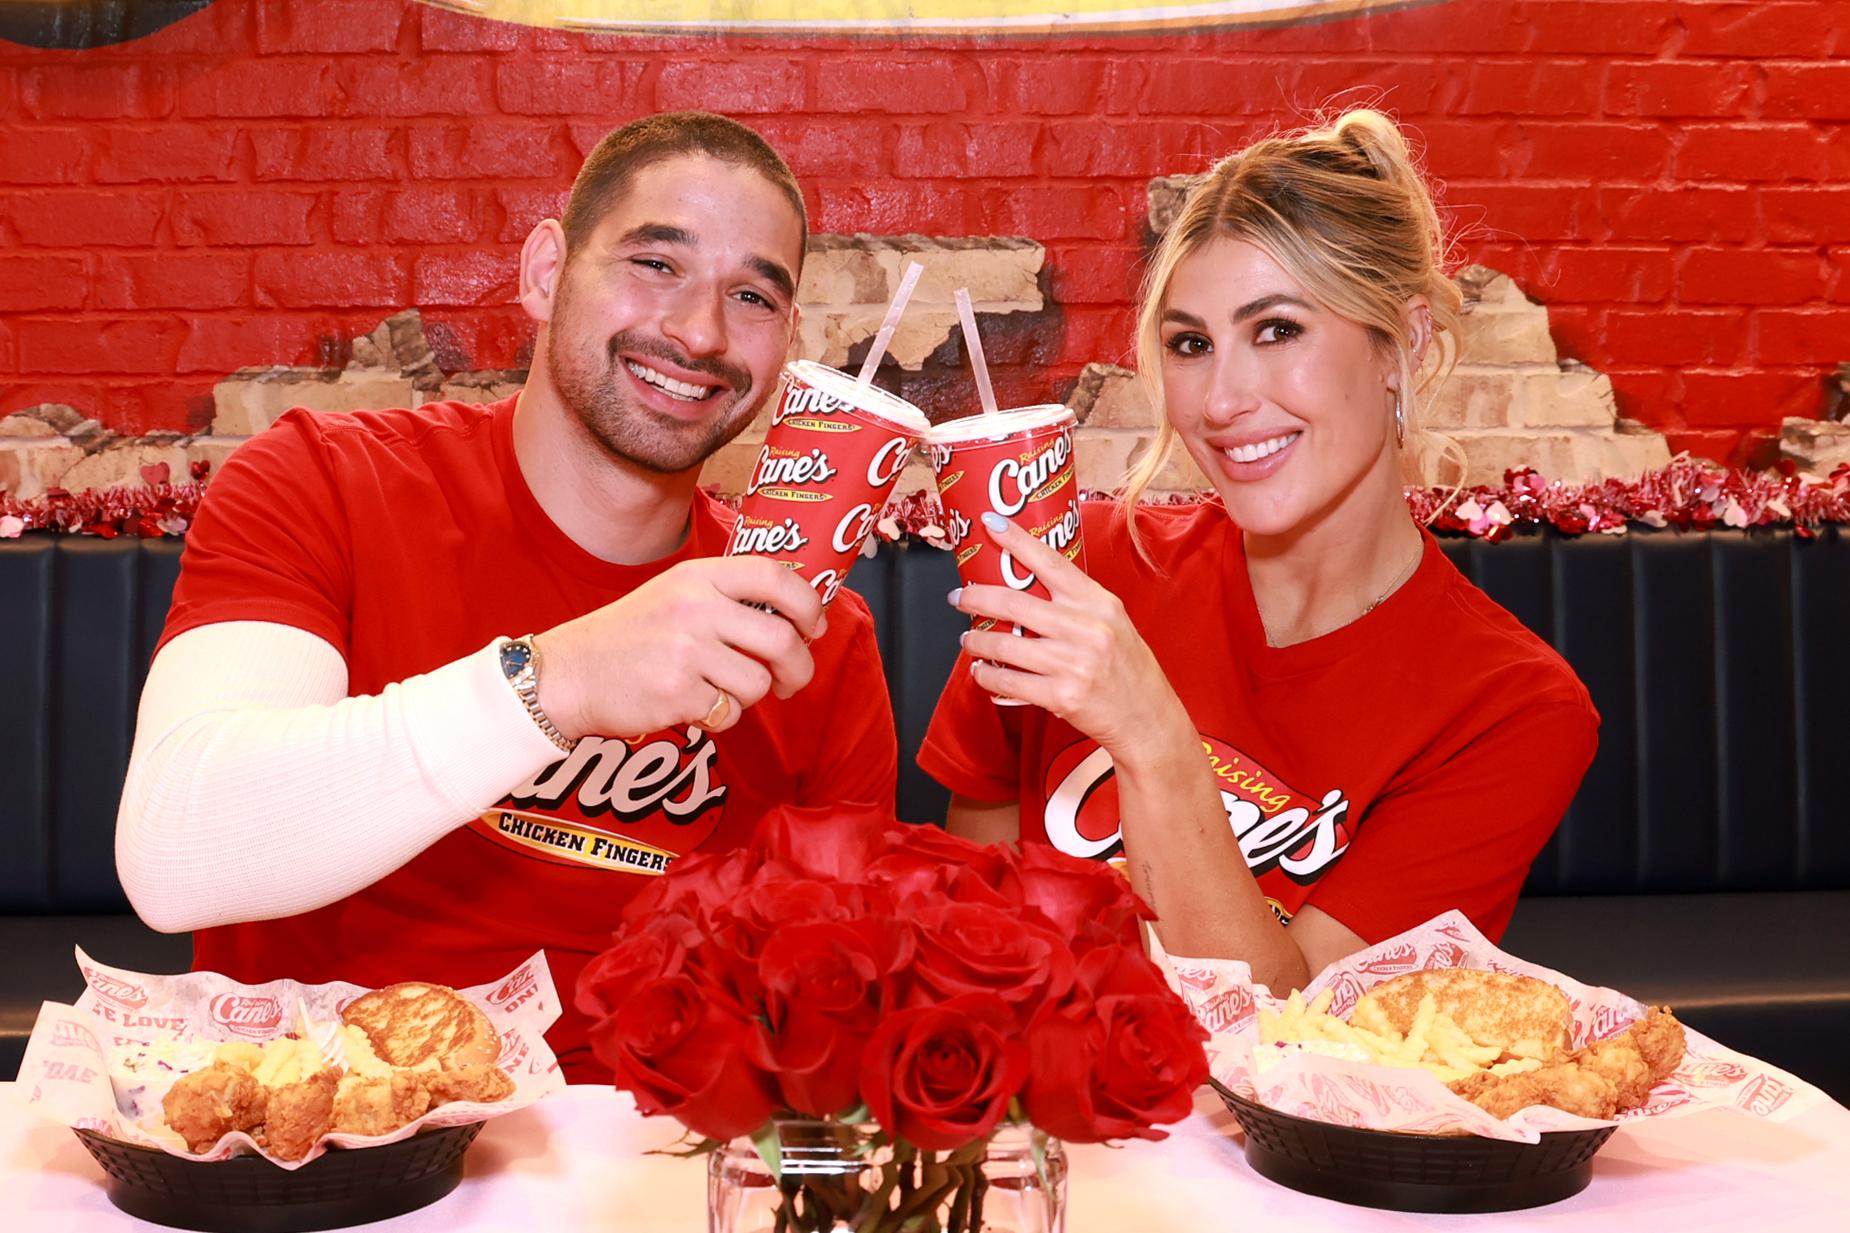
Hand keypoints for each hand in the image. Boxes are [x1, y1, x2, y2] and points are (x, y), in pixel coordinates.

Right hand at [534, 557, 825, 738]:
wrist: (570, 674)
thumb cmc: (630, 636)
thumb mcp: (674, 594)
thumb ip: (727, 598)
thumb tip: (796, 619)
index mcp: (697, 577)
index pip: (775, 576)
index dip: (808, 603)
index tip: (815, 626)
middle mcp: (694, 608)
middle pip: (781, 638)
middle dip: (800, 667)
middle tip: (794, 679)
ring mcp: (685, 651)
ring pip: (758, 682)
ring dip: (751, 695)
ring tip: (722, 690)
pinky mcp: (677, 694)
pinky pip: (729, 713)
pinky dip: (721, 717)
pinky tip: (695, 705)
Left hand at [952, 514, 1190, 768]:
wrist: (1147, 717)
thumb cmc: (1127, 667)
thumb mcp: (1112, 622)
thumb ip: (1076, 603)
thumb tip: (1026, 583)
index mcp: (1099, 603)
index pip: (1051, 562)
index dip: (1016, 540)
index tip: (990, 523)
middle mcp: (1086, 629)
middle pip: (1015, 603)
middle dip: (977, 598)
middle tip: (960, 597)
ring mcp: (1073, 664)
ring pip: (1005, 646)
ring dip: (977, 642)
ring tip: (969, 640)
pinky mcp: (1061, 696)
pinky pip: (1009, 682)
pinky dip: (987, 677)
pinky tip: (982, 672)